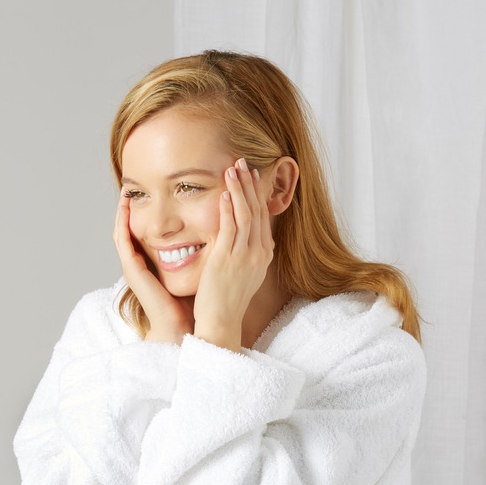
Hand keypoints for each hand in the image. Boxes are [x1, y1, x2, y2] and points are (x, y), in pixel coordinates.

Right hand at [113, 189, 193, 342]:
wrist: (184, 326)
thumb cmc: (194, 302)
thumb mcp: (199, 268)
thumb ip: (204, 252)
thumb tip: (223, 233)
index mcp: (156, 261)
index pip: (148, 230)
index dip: (149, 210)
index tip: (155, 190)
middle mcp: (141, 261)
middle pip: (132, 227)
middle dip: (131, 206)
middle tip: (133, 184)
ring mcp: (133, 265)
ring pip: (122, 230)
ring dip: (121, 209)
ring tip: (125, 189)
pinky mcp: (132, 269)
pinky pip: (122, 240)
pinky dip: (120, 222)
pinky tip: (123, 207)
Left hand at [193, 158, 273, 351]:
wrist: (221, 323)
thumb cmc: (227, 301)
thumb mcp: (244, 274)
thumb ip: (246, 254)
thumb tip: (244, 238)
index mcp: (264, 255)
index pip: (264, 217)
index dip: (258, 194)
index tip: (252, 175)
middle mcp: (258, 254)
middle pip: (258, 211)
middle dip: (250, 184)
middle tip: (243, 161)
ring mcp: (244, 257)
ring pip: (246, 215)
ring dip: (239, 189)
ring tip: (232, 168)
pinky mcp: (227, 261)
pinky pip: (229, 229)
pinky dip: (228, 208)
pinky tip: (223, 193)